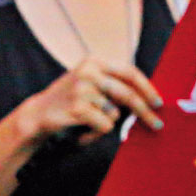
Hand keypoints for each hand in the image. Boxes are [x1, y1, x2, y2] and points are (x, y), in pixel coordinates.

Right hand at [25, 52, 164, 147]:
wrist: (37, 115)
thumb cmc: (71, 102)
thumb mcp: (92, 84)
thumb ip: (115, 85)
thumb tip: (151, 97)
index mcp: (95, 61)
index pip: (130, 73)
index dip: (147, 88)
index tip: (159, 103)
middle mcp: (89, 71)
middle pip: (128, 94)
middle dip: (145, 112)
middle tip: (158, 125)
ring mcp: (82, 88)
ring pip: (115, 113)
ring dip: (105, 123)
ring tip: (87, 122)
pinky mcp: (78, 107)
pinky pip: (104, 125)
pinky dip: (96, 133)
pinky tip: (81, 130)